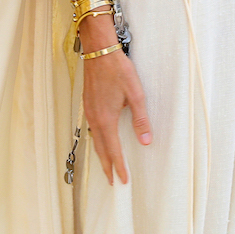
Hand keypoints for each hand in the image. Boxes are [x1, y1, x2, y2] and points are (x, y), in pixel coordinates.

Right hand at [79, 16, 152, 184]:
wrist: (98, 52)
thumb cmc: (118, 70)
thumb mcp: (136, 95)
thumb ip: (141, 119)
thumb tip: (146, 141)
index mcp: (106, 119)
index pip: (113, 150)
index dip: (118, 167)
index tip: (122, 181)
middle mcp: (95, 119)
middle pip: (100, 149)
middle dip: (106, 167)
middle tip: (112, 181)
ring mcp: (89, 111)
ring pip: (94, 140)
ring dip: (101, 155)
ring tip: (106, 165)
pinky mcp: (88, 104)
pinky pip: (91, 129)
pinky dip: (96, 141)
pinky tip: (100, 140)